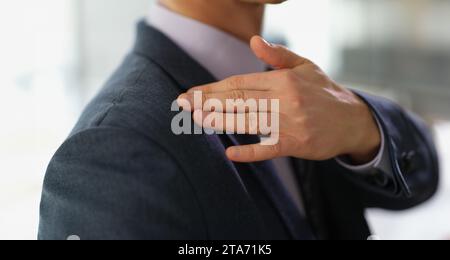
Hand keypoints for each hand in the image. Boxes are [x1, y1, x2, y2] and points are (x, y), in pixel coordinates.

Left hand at [178, 36, 380, 162]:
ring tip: (196, 119)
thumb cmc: (323, 91)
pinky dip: (250, 152)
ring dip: (220, 121)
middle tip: (182, 104)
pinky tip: (231, 153)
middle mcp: (285, 100)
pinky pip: (269, 149)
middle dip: (207, 102)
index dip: (213, 88)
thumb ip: (278, 56)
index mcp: (283, 80)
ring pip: (248, 122)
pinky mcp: (296, 145)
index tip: (192, 92)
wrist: (353, 120)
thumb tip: (254, 42)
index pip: (239, 83)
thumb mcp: (305, 66)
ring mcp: (290, 123)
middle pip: (238, 100)